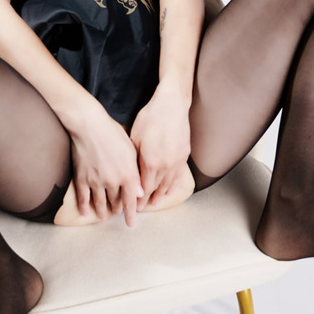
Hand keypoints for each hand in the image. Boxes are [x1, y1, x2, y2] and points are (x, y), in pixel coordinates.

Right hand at [68, 106, 142, 227]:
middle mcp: (113, 182)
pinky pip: (83, 198)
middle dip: (117, 209)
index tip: (131, 224)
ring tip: (103, 216)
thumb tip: (140, 193)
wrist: (89, 125)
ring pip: (100, 204)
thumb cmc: (113, 132)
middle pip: (116, 203)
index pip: (131, 201)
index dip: (131, 214)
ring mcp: (96, 182)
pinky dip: (85, 207)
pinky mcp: (82, 179)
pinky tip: (86, 213)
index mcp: (128, 175)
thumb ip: (136, 173)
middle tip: (117, 212)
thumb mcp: (131, 150)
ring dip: (102, 212)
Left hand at [130, 83, 191, 209]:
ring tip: (154, 203)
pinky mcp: (184, 155)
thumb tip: (129, 175)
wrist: (172, 105)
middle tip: (140, 208)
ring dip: (160, 195)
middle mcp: (165, 166)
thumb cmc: (150, 118)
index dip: (138, 198)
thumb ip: (133, 159)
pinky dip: (172, 185)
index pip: (143, 187)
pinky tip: (169, 191)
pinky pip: (178, 176)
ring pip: (168, 185)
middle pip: (155, 189)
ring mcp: (176, 161)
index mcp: (150, 162)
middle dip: (147, 199)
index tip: (133, 206)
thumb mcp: (134, 137)